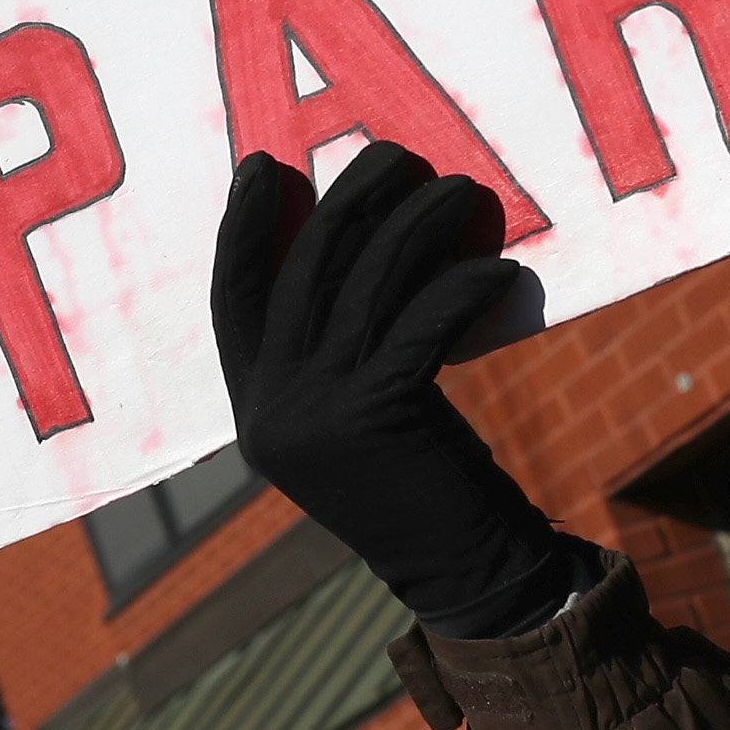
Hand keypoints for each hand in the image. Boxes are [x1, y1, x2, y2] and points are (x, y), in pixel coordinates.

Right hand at [210, 146, 582, 635]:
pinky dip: (464, 282)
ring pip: (368, 281)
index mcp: (254, 411)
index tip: (262, 164)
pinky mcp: (378, 412)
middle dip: (352, 199)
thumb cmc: (423, 488)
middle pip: (304, 268)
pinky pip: (423, 316)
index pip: (230, 298)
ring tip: (459, 194)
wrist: (462, 574)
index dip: (242, 227)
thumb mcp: (359, 420)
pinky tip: (499, 267)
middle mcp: (272, 409)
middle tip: (396, 155)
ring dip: (419, 223)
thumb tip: (361, 244)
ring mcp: (318, 412)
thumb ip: (336, 357)